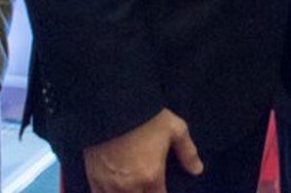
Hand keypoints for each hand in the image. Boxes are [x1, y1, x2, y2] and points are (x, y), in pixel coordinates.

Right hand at [83, 108, 201, 192]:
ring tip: (135, 188)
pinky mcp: (92, 177)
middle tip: (150, 187)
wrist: (113, 106)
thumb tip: (197, 170)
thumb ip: (187, 153)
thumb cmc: (148, 118)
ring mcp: (108, 184)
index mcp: (151, 177)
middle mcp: (128, 186)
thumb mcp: (176, 130)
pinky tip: (114, 190)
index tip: (163, 189)